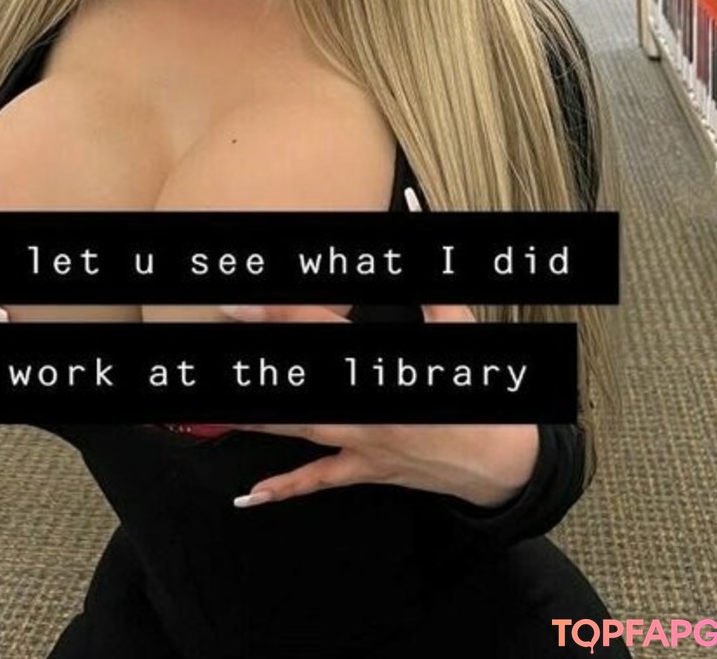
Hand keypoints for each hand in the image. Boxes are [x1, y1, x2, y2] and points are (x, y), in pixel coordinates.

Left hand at [217, 301, 539, 510]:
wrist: (503, 464)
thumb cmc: (480, 392)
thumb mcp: (462, 332)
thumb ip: (434, 285)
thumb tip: (422, 221)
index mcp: (384, 368)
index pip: (320, 333)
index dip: (279, 315)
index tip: (242, 301)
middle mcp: (364, 407)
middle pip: (300, 378)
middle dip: (256, 357)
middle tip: (217, 333)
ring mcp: (362, 442)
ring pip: (298, 427)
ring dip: (254, 416)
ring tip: (213, 407)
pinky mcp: (367, 469)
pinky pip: (321, 480)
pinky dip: (286, 489)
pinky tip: (250, 496)